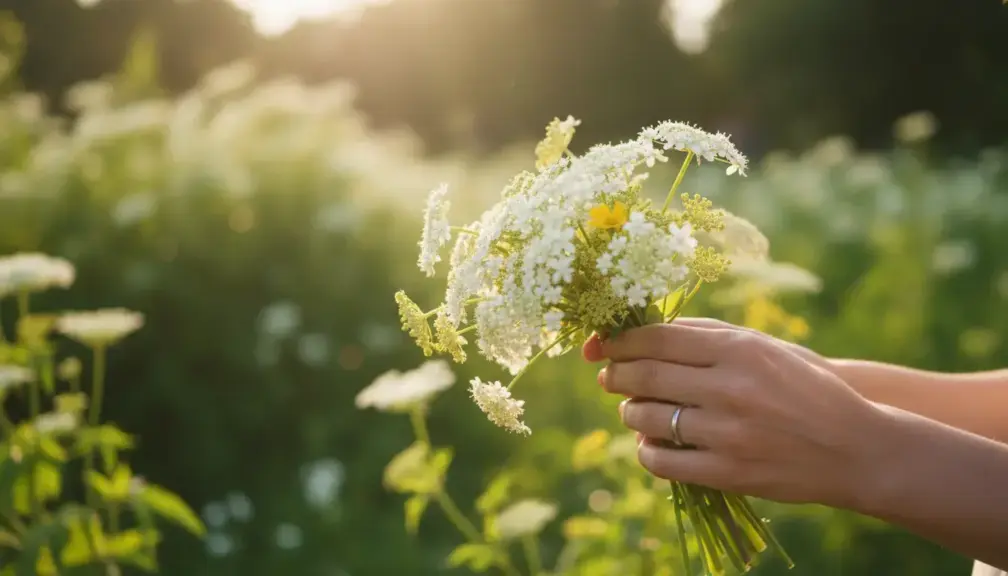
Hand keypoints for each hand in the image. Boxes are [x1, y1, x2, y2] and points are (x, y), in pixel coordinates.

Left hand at [582, 320, 889, 509]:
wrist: (854, 447)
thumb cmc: (803, 386)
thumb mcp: (763, 346)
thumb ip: (706, 333)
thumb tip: (645, 329)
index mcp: (739, 348)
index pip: (657, 337)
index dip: (620, 340)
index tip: (603, 343)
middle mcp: (730, 387)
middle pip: (644, 375)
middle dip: (614, 374)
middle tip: (606, 375)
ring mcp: (728, 433)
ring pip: (646, 417)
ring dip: (628, 411)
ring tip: (632, 408)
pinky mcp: (727, 472)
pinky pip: (660, 460)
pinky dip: (644, 449)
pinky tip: (648, 441)